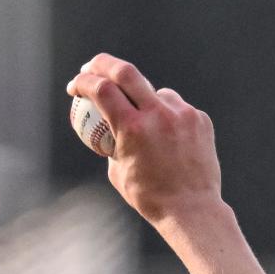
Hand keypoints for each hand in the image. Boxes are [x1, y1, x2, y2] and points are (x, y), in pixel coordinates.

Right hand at [67, 53, 223, 227]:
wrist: (190, 209)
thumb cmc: (148, 197)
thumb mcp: (118, 172)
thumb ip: (114, 143)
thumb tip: (111, 127)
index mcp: (132, 129)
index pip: (102, 90)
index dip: (84, 82)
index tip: (75, 86)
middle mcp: (157, 115)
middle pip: (126, 72)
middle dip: (103, 64)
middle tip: (92, 67)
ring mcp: (182, 114)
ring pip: (156, 94)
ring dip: (144, 102)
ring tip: (146, 132)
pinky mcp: (199, 119)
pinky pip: (177, 110)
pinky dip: (167, 120)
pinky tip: (169, 144)